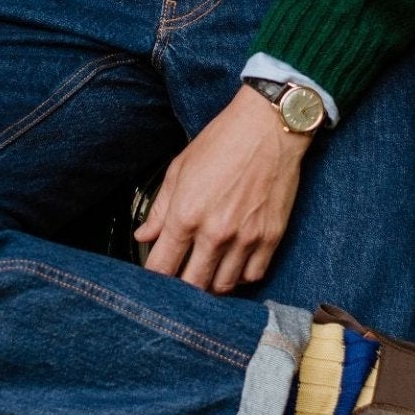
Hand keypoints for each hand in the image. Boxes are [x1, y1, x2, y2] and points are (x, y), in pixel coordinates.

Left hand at [134, 84, 313, 293]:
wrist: (268, 128)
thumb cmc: (222, 142)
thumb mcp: (179, 170)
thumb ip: (160, 209)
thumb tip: (144, 234)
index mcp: (186, 215)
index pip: (162, 267)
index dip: (154, 278)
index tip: (154, 277)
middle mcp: (215, 233)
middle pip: (192, 285)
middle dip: (182, 287)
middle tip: (179, 279)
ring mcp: (246, 238)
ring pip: (224, 286)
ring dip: (211, 285)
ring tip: (205, 273)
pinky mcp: (271, 237)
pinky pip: (253, 275)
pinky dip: (240, 277)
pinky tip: (232, 265)